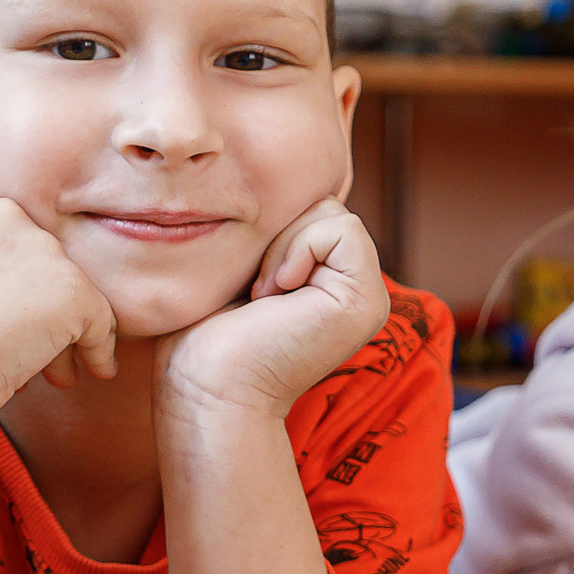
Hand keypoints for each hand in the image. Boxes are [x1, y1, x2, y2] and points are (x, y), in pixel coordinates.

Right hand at [0, 188, 119, 438]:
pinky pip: (100, 320)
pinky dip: (99, 348)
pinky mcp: (70, 288)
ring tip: (50, 374)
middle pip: (33, 259)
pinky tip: (94, 371)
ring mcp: (37, 247)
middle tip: (20, 350)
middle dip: (31, 305)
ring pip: (66, 290)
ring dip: (59, 330)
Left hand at [157, 198, 388, 424]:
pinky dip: (298, 249)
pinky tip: (277, 292)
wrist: (206, 387)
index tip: (248, 284)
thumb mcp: (243, 270)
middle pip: (322, 205)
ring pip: (331, 212)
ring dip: (282, 246)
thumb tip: (274, 186)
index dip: (272, 229)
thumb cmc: (205, 337)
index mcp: (331, 285)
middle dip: (277, 235)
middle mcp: (356, 291)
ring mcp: (368, 297)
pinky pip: (341, 227)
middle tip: (256, 291)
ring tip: (264, 295)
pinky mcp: (367, 299)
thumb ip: (273, 237)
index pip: (311, 210)